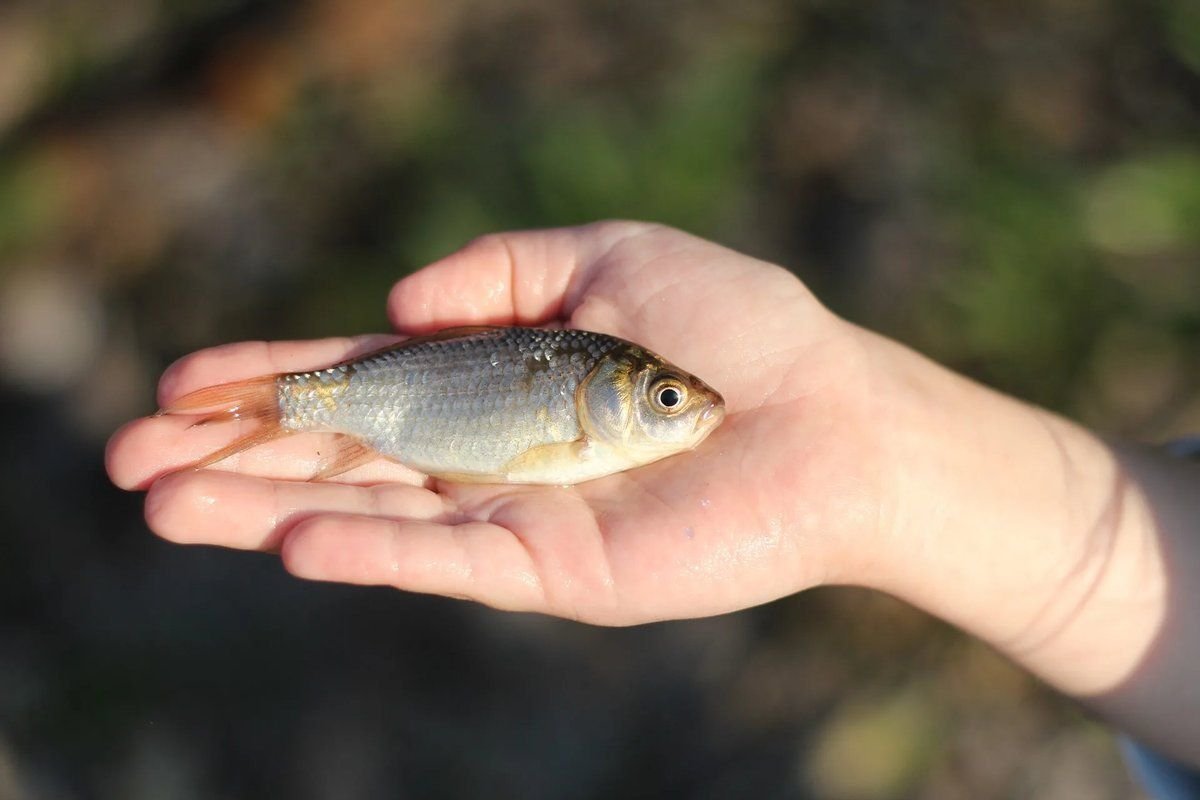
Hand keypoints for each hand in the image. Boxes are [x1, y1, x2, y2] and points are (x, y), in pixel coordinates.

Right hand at [107, 222, 892, 622]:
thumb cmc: (733, 329)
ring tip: (169, 504)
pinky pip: (448, 561)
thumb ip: (501, 269)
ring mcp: (511, 513)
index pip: (358, 376)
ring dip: (267, 508)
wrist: (829, 420)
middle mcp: (486, 448)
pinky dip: (373, 550)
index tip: (181, 381)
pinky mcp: (552, 567)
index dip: (269, 378)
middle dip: (235, 453)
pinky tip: (295, 539)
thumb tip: (398, 297)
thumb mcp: (610, 256)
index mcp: (492, 373)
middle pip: (339, 452)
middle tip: (130, 459)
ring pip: (370, 512)